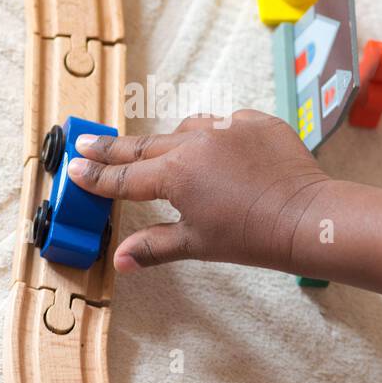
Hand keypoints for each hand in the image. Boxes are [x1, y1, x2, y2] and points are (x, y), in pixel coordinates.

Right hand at [67, 110, 330, 273]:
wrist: (307, 217)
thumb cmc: (252, 236)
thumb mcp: (197, 244)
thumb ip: (154, 246)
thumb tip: (119, 260)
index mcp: (176, 174)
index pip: (125, 177)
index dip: (97, 176)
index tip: (74, 168)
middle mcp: (196, 142)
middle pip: (145, 146)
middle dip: (114, 148)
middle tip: (87, 142)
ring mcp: (227, 127)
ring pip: (187, 128)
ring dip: (172, 141)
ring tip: (166, 153)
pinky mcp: (256, 122)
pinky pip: (227, 124)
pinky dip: (218, 137)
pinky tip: (224, 156)